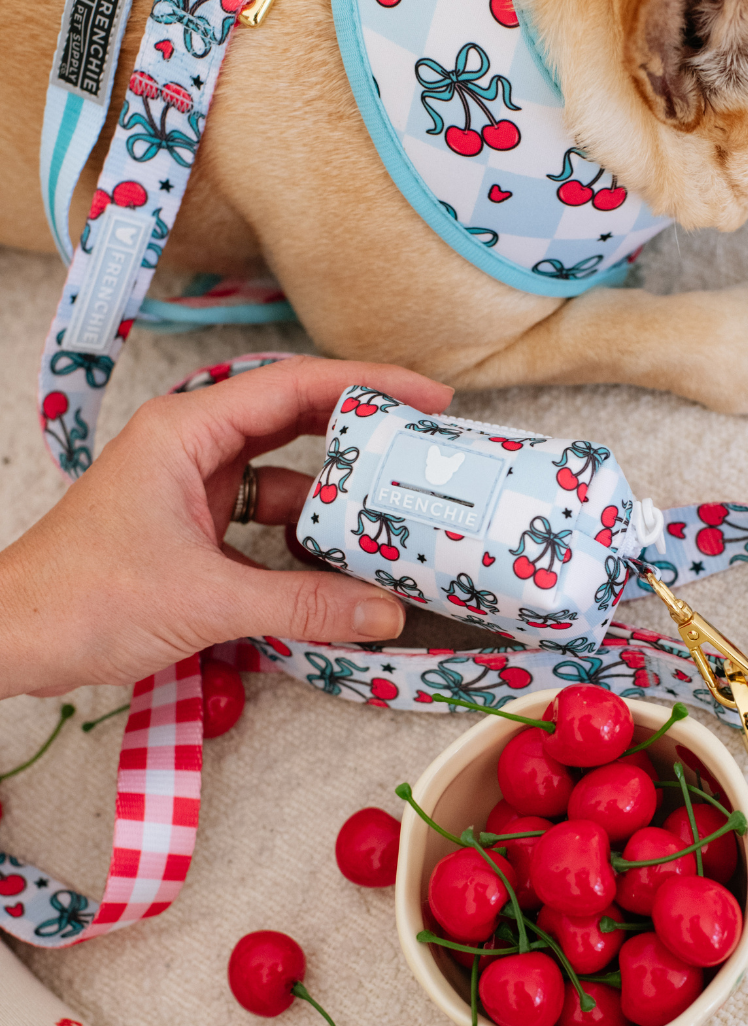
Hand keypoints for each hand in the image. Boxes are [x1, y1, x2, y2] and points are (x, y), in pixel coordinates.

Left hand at [0, 356, 452, 698]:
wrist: (10, 640)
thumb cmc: (83, 598)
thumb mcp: (207, 597)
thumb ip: (304, 604)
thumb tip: (385, 614)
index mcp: (188, 431)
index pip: (293, 386)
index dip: (367, 385)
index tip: (428, 397)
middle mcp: (194, 447)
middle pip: (295, 419)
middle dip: (360, 430)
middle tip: (423, 444)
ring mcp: (194, 487)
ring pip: (283, 475)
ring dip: (332, 494)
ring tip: (391, 508)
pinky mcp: (195, 526)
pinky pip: (265, 519)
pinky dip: (303, 536)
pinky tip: (340, 558)